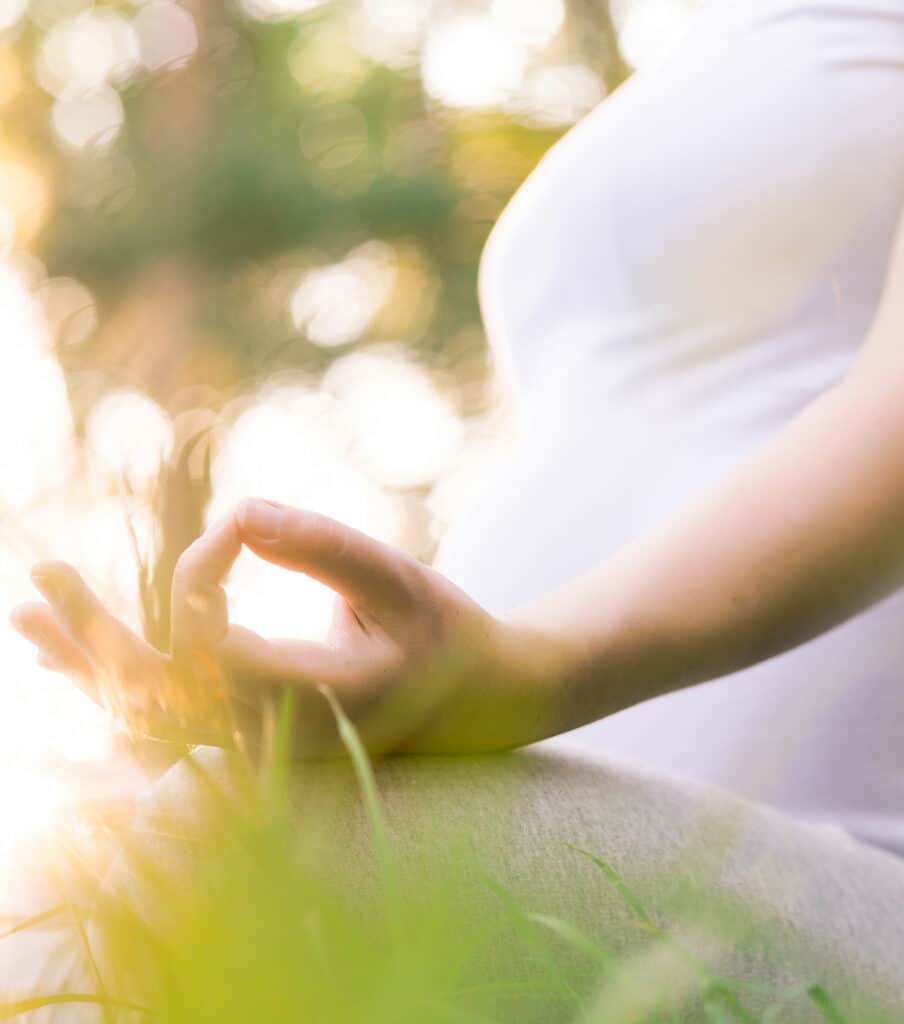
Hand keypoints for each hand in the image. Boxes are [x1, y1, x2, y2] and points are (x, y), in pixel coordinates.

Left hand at [10, 499, 561, 754]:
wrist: (479, 702)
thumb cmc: (446, 633)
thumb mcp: (401, 582)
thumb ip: (325, 548)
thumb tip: (240, 511)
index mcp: (310, 699)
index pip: (212, 646)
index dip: (202, 575)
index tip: (240, 528)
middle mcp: (273, 736)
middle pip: (156, 697)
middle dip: (94, 637)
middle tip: (43, 577)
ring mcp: (261, 745)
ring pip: (151, 717)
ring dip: (89, 667)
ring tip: (31, 619)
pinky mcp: (258, 735)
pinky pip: (169, 719)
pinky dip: (117, 687)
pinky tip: (76, 664)